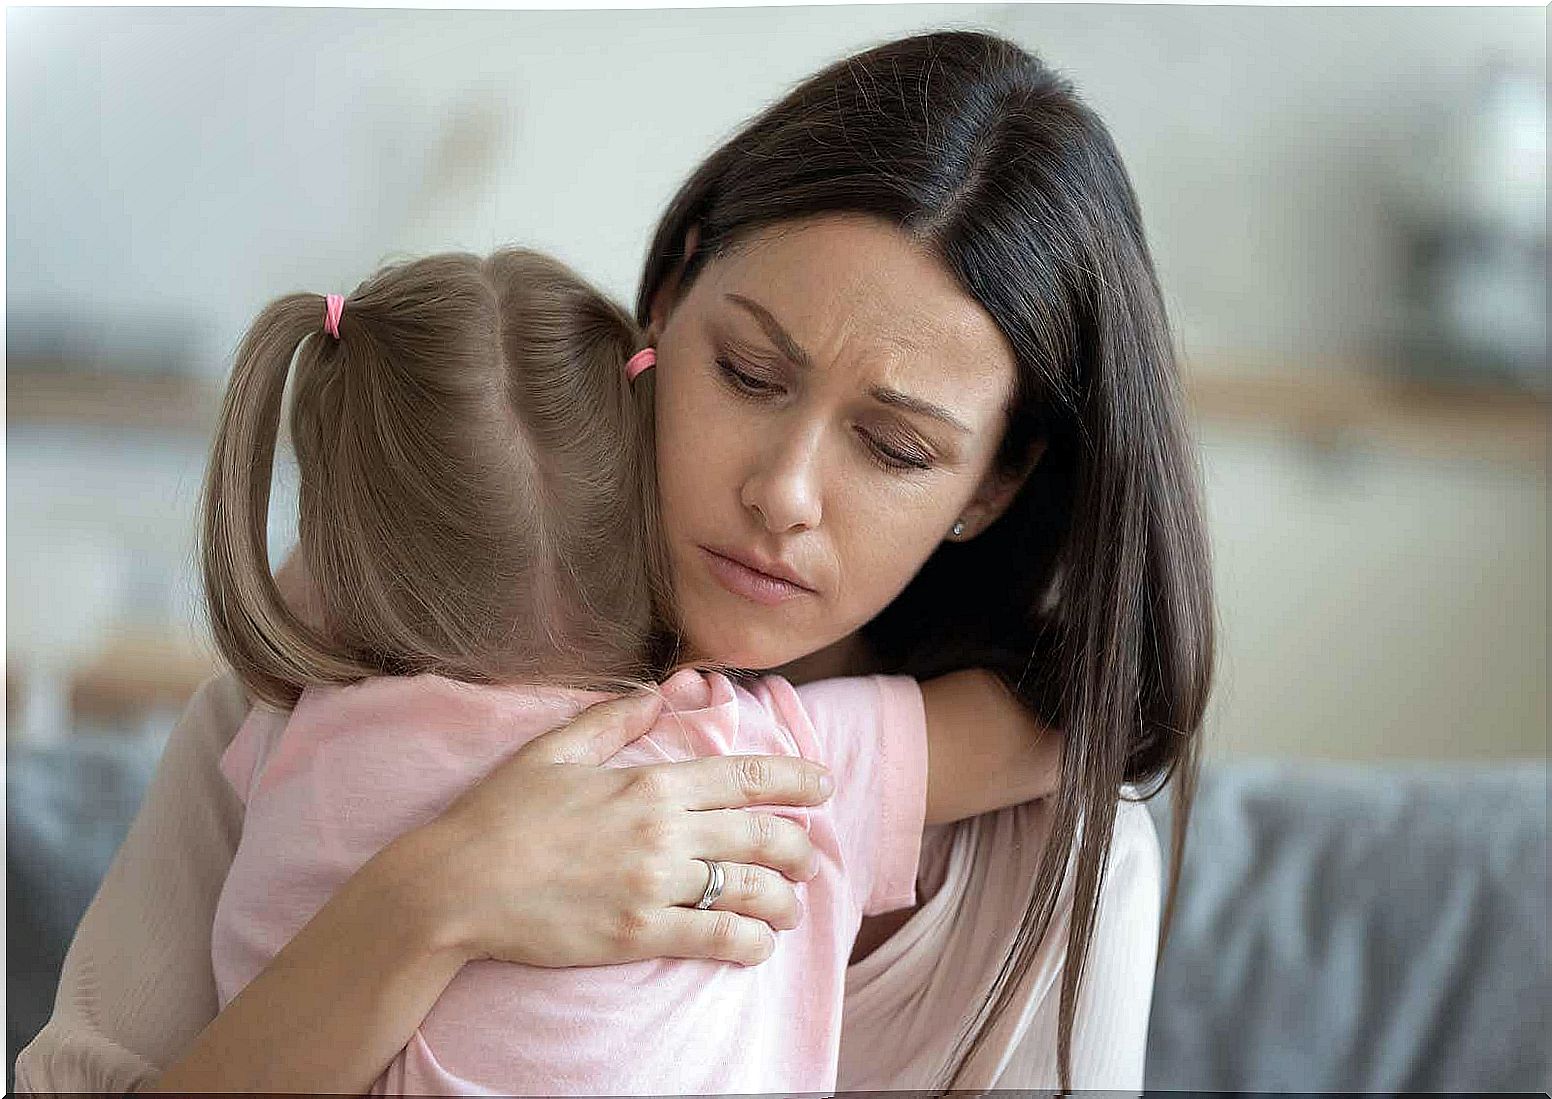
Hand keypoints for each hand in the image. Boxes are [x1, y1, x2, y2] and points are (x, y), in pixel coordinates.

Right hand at [400, 690, 834, 967]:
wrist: (455, 885)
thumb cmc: (500, 813)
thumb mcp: (555, 748)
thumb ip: (618, 718)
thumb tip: (665, 689)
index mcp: (650, 781)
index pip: (747, 776)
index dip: (796, 779)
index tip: (824, 785)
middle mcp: (664, 831)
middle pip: (764, 835)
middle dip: (802, 846)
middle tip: (811, 855)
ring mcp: (654, 885)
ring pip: (751, 890)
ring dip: (785, 899)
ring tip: (791, 906)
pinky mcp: (638, 934)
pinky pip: (716, 939)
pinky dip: (749, 942)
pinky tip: (758, 944)